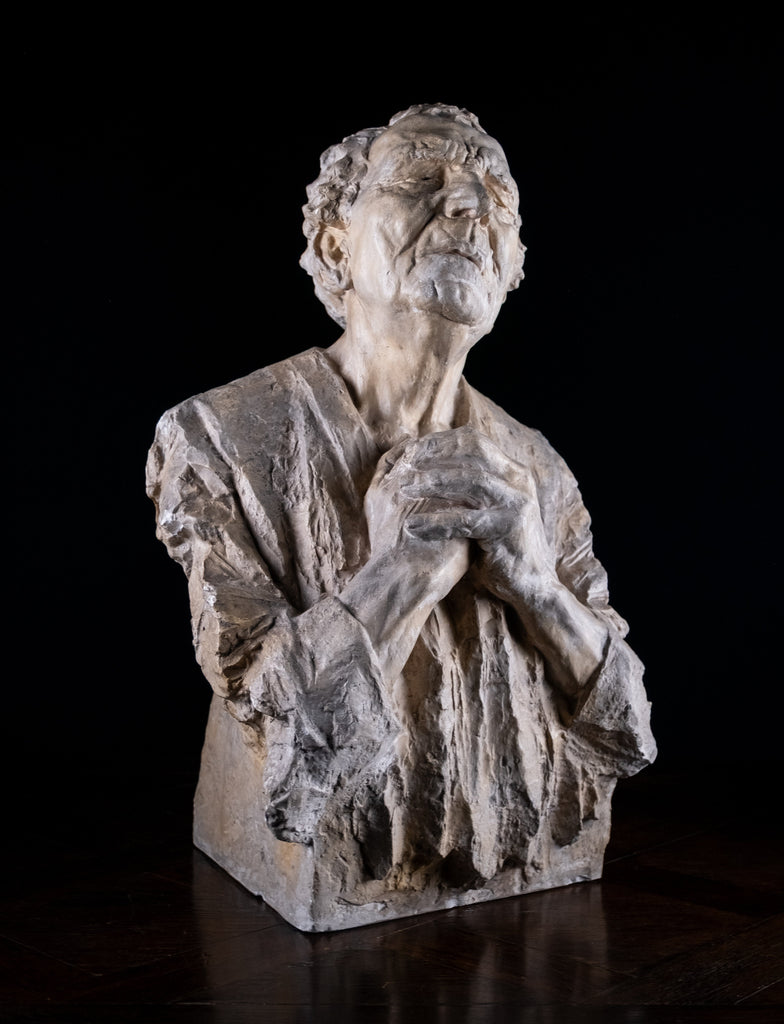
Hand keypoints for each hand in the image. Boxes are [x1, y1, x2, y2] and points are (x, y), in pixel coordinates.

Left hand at [382, 426, 557, 604]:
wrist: (531, 585)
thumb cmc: (500, 547)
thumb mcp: (486, 509)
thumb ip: (468, 489)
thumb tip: (429, 467)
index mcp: (512, 471)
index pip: (474, 440)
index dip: (439, 442)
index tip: (409, 451)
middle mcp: (518, 480)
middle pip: (472, 452)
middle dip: (433, 455)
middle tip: (401, 466)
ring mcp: (516, 502)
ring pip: (470, 480)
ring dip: (431, 483)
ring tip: (402, 490)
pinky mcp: (508, 528)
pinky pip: (465, 520)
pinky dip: (436, 522)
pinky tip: (413, 526)